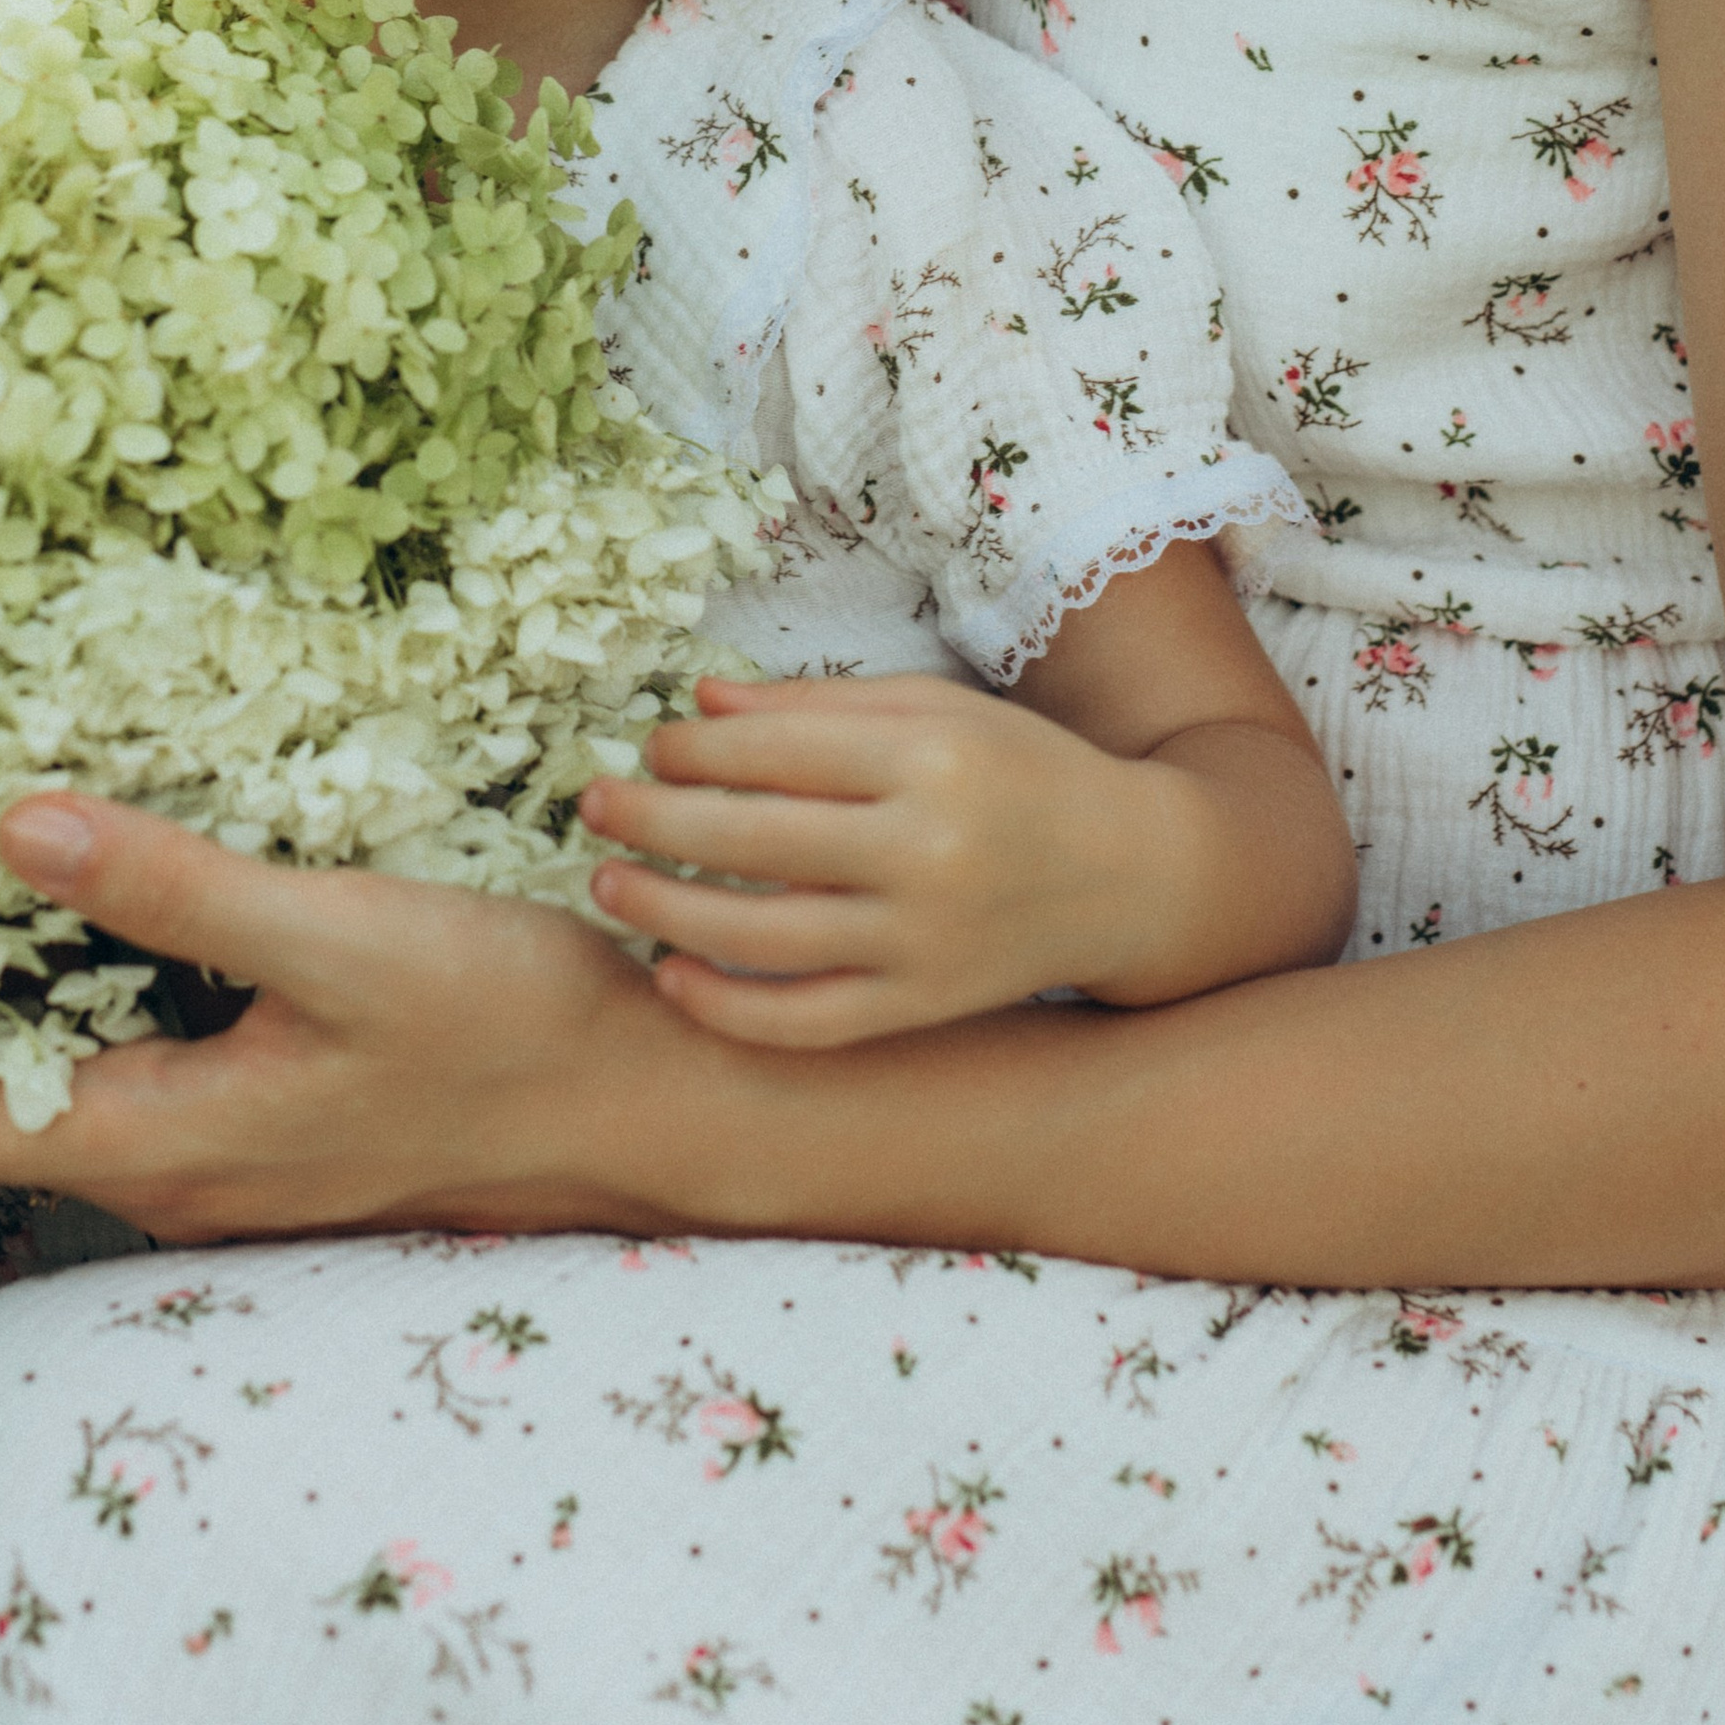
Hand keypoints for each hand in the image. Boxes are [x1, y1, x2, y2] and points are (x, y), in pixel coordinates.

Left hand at [0, 793, 682, 1243]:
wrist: (645, 1100)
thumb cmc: (506, 1027)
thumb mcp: (336, 934)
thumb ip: (173, 888)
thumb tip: (14, 829)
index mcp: (164, 1144)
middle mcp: (176, 1177)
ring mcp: (228, 1163)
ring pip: (77, 1075)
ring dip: (40, 974)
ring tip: (17, 843)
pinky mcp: (276, 1130)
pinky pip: (151, 1064)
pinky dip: (121, 984)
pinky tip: (149, 894)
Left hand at [580, 675, 1177, 1046]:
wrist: (1130, 874)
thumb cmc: (1018, 770)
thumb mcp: (934, 709)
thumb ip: (816, 704)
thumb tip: (699, 704)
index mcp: (929, 760)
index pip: (778, 752)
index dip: (694, 751)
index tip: (652, 748)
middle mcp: (926, 852)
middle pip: (753, 840)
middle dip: (654, 821)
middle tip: (594, 806)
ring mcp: (923, 942)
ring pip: (763, 936)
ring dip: (666, 910)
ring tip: (609, 883)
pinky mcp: (922, 1008)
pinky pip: (805, 1020)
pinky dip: (728, 1008)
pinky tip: (671, 975)